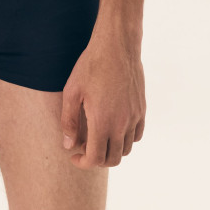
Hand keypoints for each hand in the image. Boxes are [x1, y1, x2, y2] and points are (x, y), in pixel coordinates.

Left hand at [60, 29, 145, 168]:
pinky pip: (137, 135)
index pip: (96, 159)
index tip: (74, 156)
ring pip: (126, 149)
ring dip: (112, 150)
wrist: (117, 45)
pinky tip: (114, 127)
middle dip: (97, 160)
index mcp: (102, 122)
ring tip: (98, 137)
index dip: (83, 163)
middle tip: (84, 148)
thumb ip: (69, 121)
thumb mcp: (72, 91)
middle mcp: (121, 124)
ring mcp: (134, 117)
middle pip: (113, 159)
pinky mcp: (141, 109)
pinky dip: (126, 139)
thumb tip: (69, 145)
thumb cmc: (91, 65)